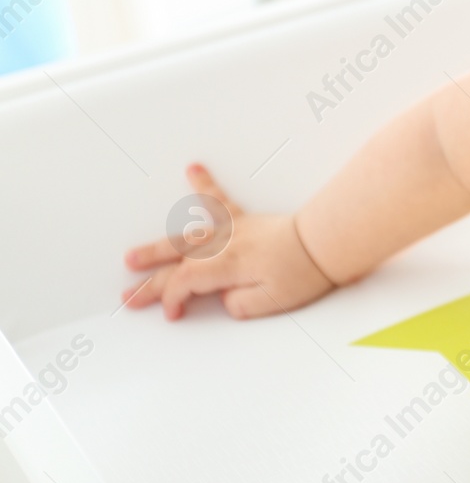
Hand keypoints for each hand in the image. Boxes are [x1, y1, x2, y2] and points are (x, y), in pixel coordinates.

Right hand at [122, 163, 335, 319]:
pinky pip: (222, 201)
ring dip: (158, 248)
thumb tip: (221, 299)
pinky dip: (206, 184)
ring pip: (188, 237)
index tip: (172, 313)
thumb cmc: (305, 272)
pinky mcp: (247, 221)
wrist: (327, 242)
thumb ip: (237, 304)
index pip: (185, 282)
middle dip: (151, 281)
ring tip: (132, 257)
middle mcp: (225, 245)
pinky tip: (193, 169)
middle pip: (178, 263)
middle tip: (128, 295)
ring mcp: (234, 230)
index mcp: (227, 265)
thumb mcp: (270, 303)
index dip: (172, 298)